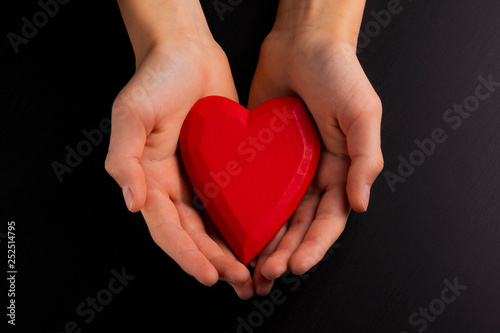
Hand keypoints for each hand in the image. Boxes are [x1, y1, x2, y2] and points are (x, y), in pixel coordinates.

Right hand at [105, 0, 252, 298]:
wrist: (188, 53)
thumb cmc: (156, 77)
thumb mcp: (131, 113)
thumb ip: (124, 158)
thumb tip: (131, 201)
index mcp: (151, 179)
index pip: (167, 227)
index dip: (186, 254)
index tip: (209, 274)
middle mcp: (176, 184)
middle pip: (194, 234)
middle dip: (215, 260)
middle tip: (240, 281)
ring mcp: (201, 178)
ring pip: (215, 225)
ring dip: (231, 251)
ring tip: (252, 275)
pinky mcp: (224, 166)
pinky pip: (235, 201)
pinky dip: (246, 223)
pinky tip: (264, 237)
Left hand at [247, 0, 383, 294]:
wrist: (301, 42)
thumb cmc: (338, 72)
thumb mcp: (362, 112)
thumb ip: (365, 158)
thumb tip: (362, 203)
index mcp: (341, 170)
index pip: (329, 218)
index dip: (315, 244)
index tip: (297, 264)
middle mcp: (313, 174)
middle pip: (300, 224)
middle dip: (286, 251)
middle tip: (268, 274)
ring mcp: (286, 167)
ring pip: (276, 215)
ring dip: (266, 242)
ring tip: (252, 266)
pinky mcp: (261, 155)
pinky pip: (253, 189)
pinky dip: (247, 212)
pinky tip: (234, 230)